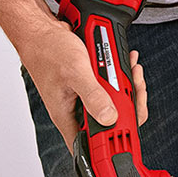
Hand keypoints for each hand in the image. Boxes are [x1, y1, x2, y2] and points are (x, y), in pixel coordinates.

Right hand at [15, 17, 149, 163]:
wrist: (42, 31)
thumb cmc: (48, 51)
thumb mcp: (75, 72)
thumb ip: (92, 96)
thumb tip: (109, 117)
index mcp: (68, 117)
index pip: (93, 144)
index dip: (113, 142)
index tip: (130, 128)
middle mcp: (77, 111)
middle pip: (111, 123)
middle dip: (129, 105)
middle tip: (136, 86)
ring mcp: (84, 98)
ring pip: (114, 103)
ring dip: (128, 87)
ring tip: (132, 70)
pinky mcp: (90, 86)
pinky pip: (111, 87)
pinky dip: (121, 75)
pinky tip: (126, 62)